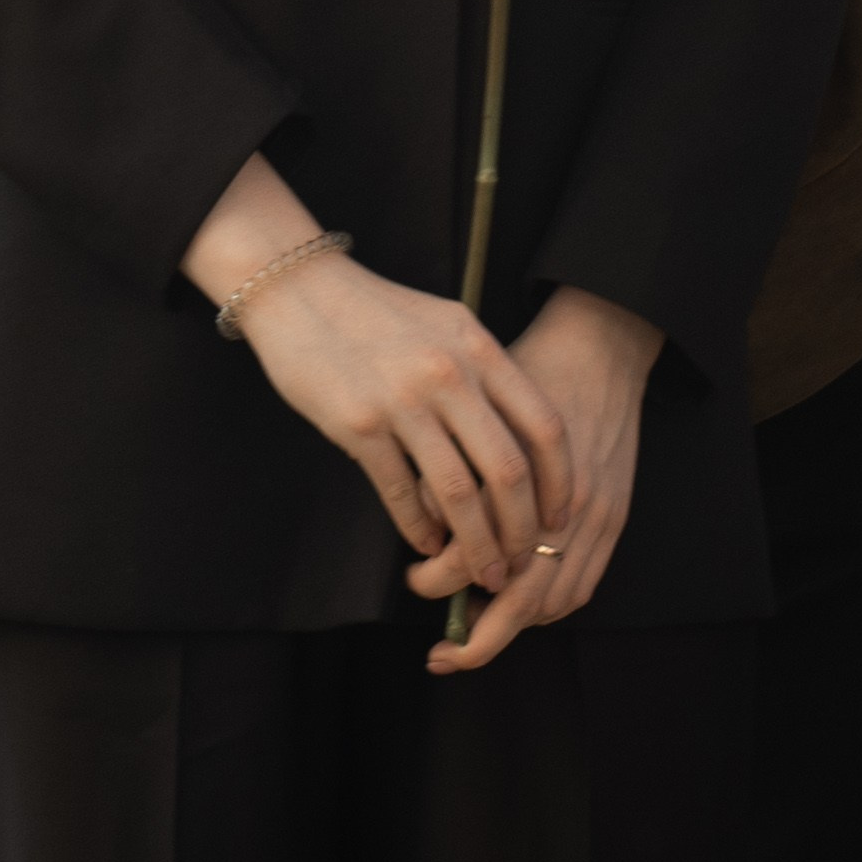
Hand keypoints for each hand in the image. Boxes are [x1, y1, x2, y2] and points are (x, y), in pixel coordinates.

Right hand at [185, 160, 570, 599]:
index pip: (544, 426)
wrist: (300, 289)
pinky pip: (400, 492)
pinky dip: (420, 530)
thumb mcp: (446, 325)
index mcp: (478, 347)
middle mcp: (449, 373)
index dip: (560, 482)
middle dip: (522, 529)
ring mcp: (403, 399)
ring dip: (476, 545)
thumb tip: (518, 440)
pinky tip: (427, 547)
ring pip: (458, 493)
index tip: (561, 518)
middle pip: (508, 470)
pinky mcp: (358, 424)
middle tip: (522, 561)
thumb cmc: (379, 312)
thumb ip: (483, 372)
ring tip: (482, 572)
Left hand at [416, 286, 661, 675]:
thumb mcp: (474, 409)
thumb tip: (426, 528)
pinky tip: (523, 606)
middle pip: (521, 600)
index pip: (475, 556)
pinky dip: (553, 607)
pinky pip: (585, 584)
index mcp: (519, 475)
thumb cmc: (528, 367)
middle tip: (442, 649)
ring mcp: (596, 513)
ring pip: (555, 602)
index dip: (440, 581)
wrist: (598, 342)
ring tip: (478, 624)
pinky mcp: (616, 514)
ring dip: (514, 625)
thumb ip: (448, 466)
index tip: (416, 578)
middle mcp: (564, 503)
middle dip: (478, 638)